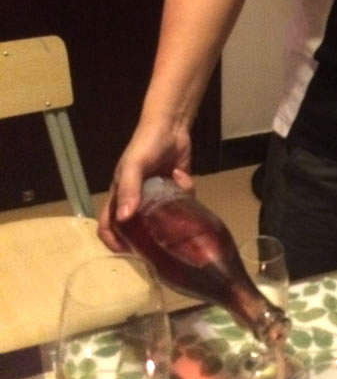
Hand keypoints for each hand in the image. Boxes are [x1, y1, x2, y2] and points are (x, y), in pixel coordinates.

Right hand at [97, 118, 193, 250]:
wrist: (171, 125)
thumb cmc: (145, 144)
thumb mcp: (134, 165)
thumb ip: (129, 189)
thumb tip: (124, 220)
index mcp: (121, 194)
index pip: (109, 224)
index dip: (113, 241)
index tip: (127, 253)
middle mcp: (138, 198)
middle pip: (138, 227)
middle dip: (148, 237)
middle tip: (161, 245)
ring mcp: (158, 195)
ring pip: (164, 217)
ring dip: (172, 216)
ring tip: (179, 218)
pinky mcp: (176, 188)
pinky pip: (182, 201)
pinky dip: (185, 192)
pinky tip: (182, 178)